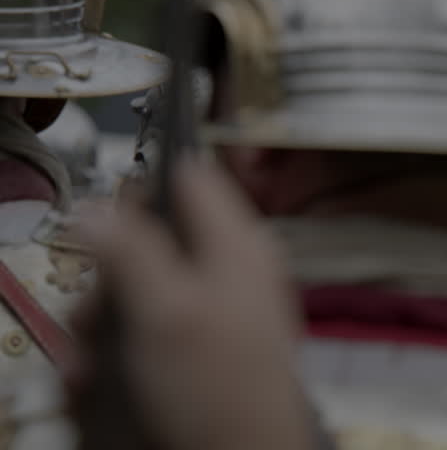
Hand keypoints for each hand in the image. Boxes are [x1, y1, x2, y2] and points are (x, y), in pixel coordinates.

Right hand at [75, 160, 305, 449]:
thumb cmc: (213, 385)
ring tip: (91, 365)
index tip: (111, 227)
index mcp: (238, 242)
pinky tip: (106, 379)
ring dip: (111, 322)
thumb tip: (100, 204)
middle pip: (160, 238)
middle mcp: (238, 265)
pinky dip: (130, 346)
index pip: (191, 177)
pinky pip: (162, 322)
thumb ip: (134, 249)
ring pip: (152, 285)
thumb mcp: (164, 310)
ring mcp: (228, 304)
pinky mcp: (214, 339)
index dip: (145, 190)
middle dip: (114, 275)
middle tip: (94, 316)